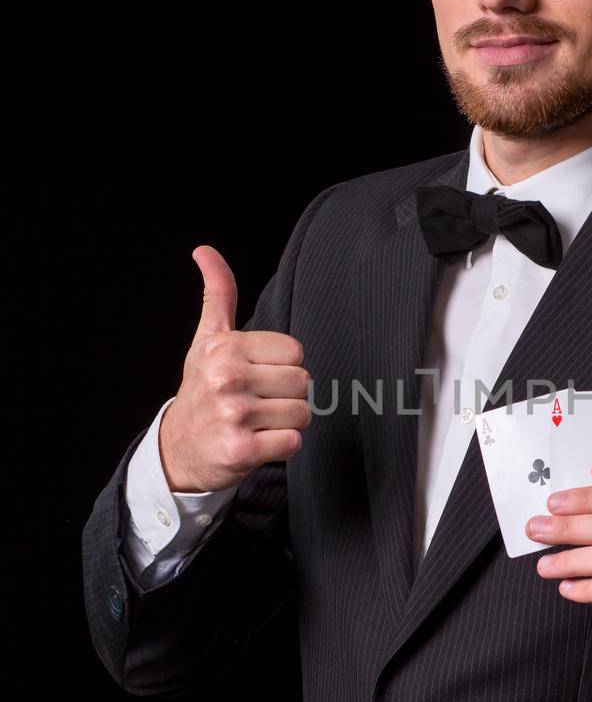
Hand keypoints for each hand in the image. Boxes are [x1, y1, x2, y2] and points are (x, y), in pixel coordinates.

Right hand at [158, 245, 310, 492]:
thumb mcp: (207, 339)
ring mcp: (234, 415)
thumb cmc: (201, 389)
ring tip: (256, 422)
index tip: (254, 376)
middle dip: (285, 395)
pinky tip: (255, 442)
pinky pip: (293, 443)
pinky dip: (280, 446)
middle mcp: (227, 378)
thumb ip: (218, 294)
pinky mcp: (242, 451)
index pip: (295, 351)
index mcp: (225, 348)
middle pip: (303, 381)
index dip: (280, 366)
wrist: (178, 448)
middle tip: (256, 402)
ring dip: (285, 422)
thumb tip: (204, 250)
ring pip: (302, 413)